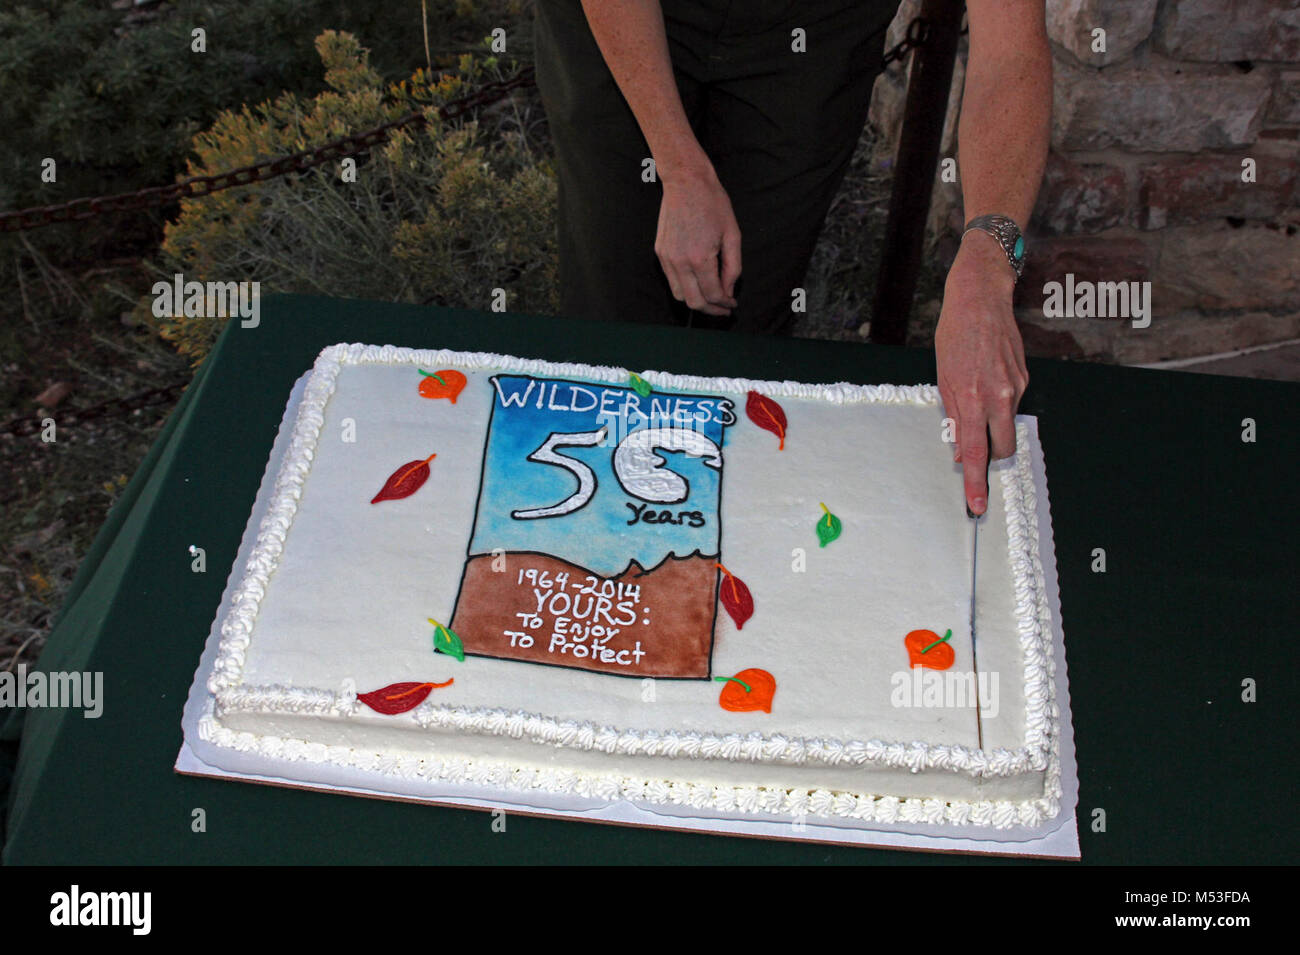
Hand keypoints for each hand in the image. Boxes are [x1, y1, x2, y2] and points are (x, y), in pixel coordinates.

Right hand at [655, 165, 741, 316]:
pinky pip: (671, 280)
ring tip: (711, 297)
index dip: (725, 304)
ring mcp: (667, 258)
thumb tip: (728, 290)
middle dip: (711, 310)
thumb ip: (732, 267)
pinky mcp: (660, 253)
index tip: (732, 303)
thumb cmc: (712, 203)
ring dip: (696, 300)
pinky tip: (698, 281)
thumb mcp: (732, 235)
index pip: (713, 294)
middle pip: (694, 302)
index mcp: (700, 258)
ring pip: (679, 295)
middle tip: (723, 308)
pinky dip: (685, 286)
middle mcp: (680, 262)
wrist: (686, 182)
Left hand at [935, 232, 1029, 515]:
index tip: (976, 504)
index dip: (975, 481)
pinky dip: (998, 401)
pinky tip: (986, 376)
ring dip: (993, 425)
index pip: (974, 451)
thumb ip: (953, 416)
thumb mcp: (942, 377)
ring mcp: (1015, 386)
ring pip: (1007, 426)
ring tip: (976, 395)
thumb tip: (960, 450)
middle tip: (977, 450)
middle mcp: (997, 395)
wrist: (981, 298)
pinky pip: (1010, 402)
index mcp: (970, 396)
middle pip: (1002, 448)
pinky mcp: (1024, 377)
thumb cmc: (954, 335)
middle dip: (991, 456)